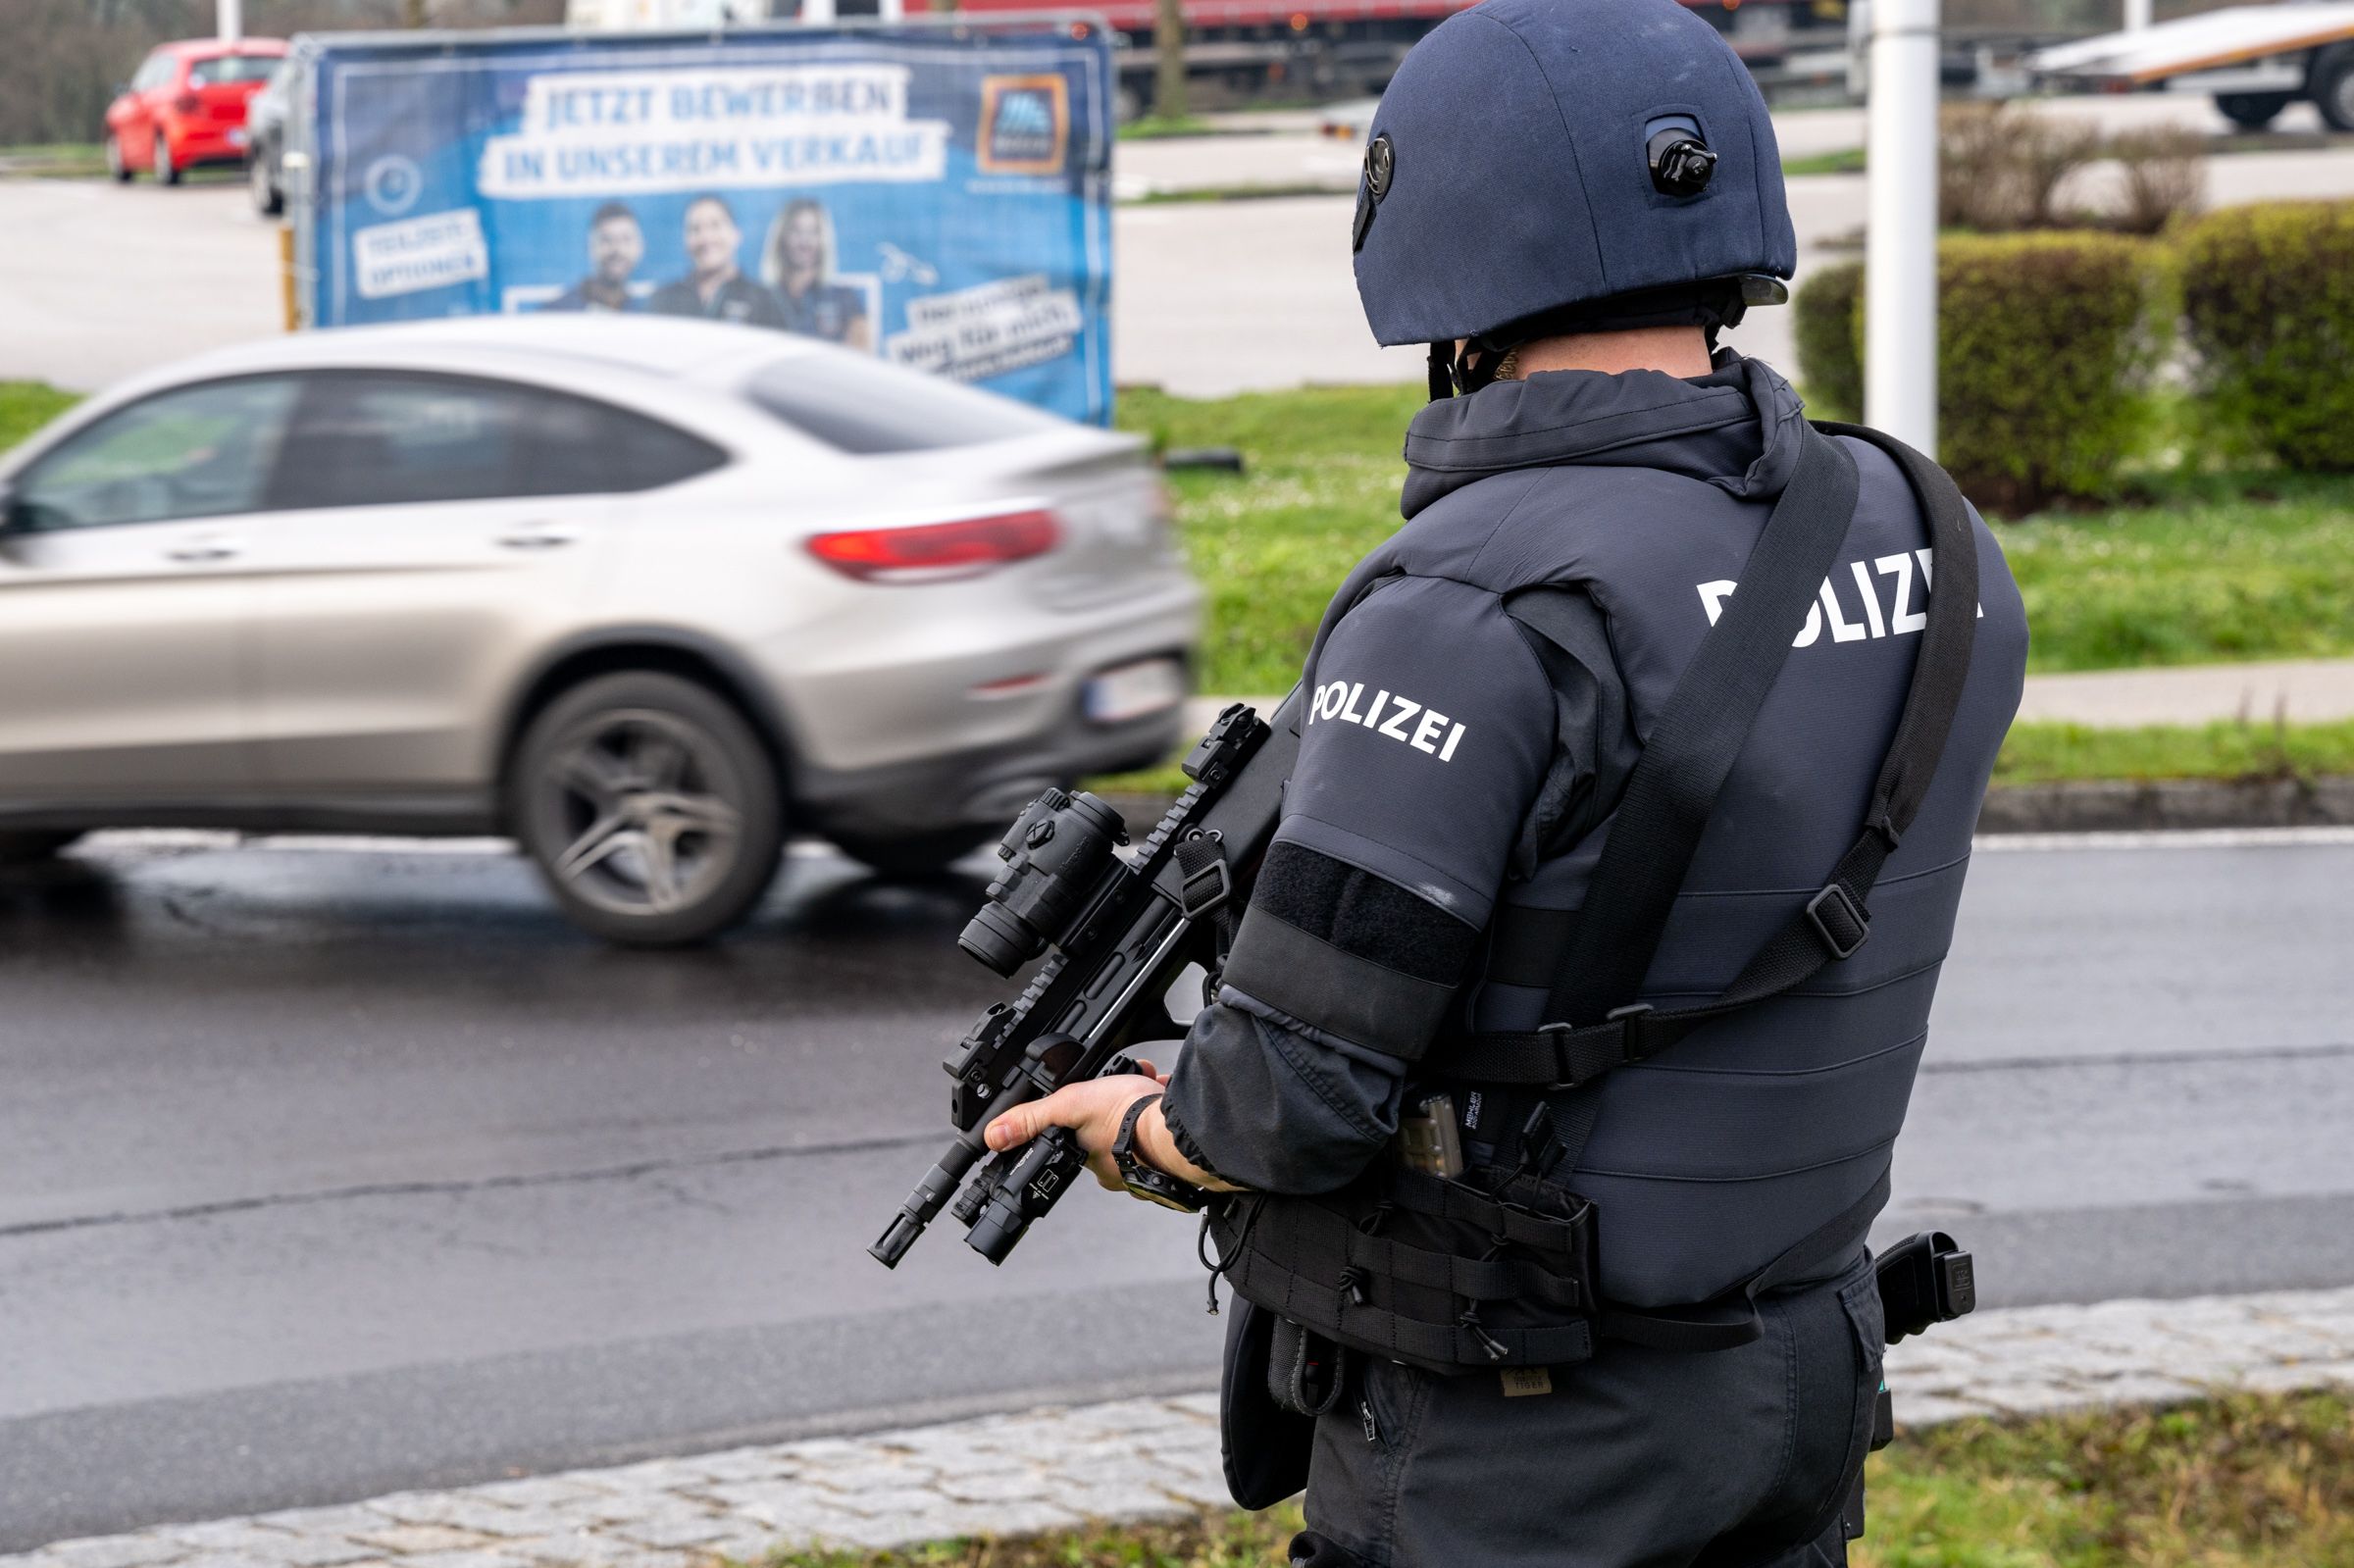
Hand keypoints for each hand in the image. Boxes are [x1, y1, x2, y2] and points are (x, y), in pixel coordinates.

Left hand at [982, 1060, 1168, 1190]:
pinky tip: (1161, 1088)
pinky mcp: (1175, 1142)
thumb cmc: (1129, 1119)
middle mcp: (1124, 1166)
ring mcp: (1152, 1155)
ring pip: (1140, 1122)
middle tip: (1120, 1089)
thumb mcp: (1070, 1106)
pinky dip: (1162, 1101)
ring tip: (1142, 1082)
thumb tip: (995, 1136)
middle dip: (1115, 1104)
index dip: (1082, 1117)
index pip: (1080, 1139)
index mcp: (1095, 1161)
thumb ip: (1033, 1118)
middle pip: (1112, 1128)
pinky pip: (1165, 1119)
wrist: (1179, 1123)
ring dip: (1140, 1099)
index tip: (1092, 1101)